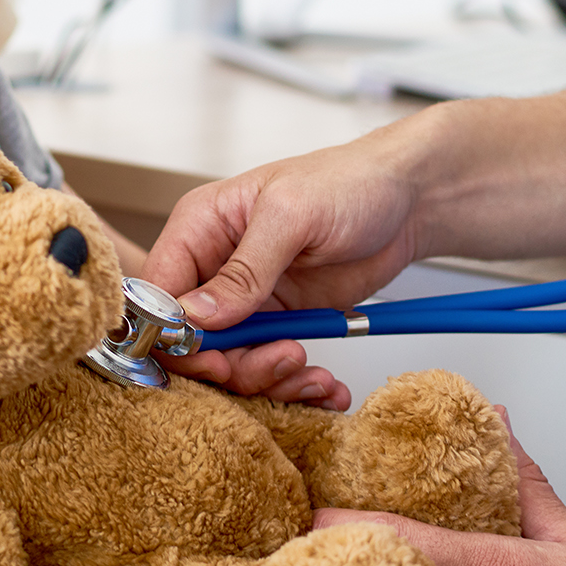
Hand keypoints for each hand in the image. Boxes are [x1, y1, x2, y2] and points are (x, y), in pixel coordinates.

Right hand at [142, 138, 425, 407]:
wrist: (407, 202)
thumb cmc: (349, 182)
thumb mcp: (293, 215)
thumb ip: (245, 268)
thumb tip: (197, 315)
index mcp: (200, 228)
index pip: (158, 292)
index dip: (173, 333)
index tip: (214, 357)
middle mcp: (215, 268)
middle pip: (191, 339)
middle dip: (231, 364)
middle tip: (277, 361)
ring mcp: (248, 300)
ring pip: (230, 362)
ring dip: (269, 377)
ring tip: (308, 369)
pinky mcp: (280, 322)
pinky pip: (270, 366)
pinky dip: (295, 383)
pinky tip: (324, 383)